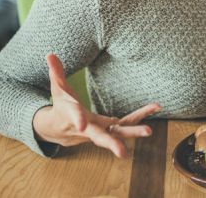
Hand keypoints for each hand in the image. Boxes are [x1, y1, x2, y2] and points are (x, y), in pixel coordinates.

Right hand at [32, 53, 161, 157]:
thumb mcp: (57, 89)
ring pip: (118, 132)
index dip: (76, 119)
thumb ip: (56, 72)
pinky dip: (140, 116)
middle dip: (110, 143)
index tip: (80, 123)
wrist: (60, 130)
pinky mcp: (111, 128)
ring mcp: (101, 130)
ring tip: (148, 130)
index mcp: (73, 117)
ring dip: (134, 132)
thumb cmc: (61, 107)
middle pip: (99, 137)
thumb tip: (50, 54)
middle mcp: (88, 128)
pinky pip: (127, 123)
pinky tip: (155, 107)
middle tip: (121, 151)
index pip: (74, 117)